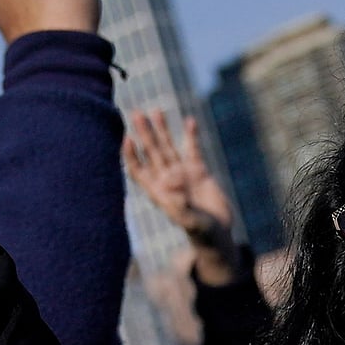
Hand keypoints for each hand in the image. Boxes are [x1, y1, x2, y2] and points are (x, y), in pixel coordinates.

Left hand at [123, 110, 233, 246]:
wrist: (217, 233)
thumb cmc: (201, 233)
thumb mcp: (191, 222)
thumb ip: (180, 206)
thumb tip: (170, 185)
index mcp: (158, 192)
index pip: (138, 170)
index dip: (131, 155)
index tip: (127, 139)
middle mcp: (167, 179)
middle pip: (152, 152)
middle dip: (144, 133)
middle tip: (136, 113)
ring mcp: (182, 173)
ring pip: (169, 147)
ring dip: (161, 129)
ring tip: (155, 110)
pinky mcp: (199, 171)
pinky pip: (193, 150)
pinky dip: (191, 136)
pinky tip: (189, 121)